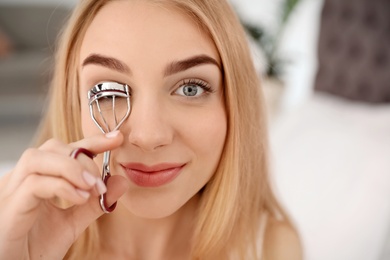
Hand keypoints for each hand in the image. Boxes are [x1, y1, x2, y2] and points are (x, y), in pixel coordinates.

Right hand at [0, 131, 128, 258]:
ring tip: (92, 187)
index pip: (65, 150)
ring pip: (37, 158)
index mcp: (37, 179)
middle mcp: (21, 180)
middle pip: (52, 147)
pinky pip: (34, 184)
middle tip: (100, 183)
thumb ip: (95, 202)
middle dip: (83, 158)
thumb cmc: (36, 249)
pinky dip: (62, 187)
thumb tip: (121, 181)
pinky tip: (79, 198)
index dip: (92, 141)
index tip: (117, 139)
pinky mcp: (9, 208)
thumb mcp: (72, 223)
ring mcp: (11, 192)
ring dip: (71, 167)